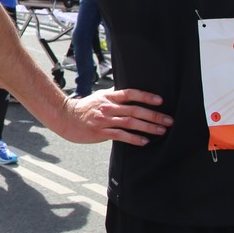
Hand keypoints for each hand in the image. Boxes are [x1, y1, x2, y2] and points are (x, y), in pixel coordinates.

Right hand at [49, 89, 171, 145]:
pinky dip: (134, 138)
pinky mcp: (101, 132)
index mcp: (109, 97)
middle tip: (168, 120)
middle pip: (135, 109)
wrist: (65, 117)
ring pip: (130, 122)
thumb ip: (113, 94)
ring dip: (148, 127)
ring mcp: (104, 120)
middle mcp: (108, 107)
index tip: (160, 101)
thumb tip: (128, 91)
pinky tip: (144, 141)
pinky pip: (121, 135)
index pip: (131, 94)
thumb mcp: (99, 96)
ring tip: (161, 131)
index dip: (146, 96)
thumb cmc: (83, 108)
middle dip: (153, 115)